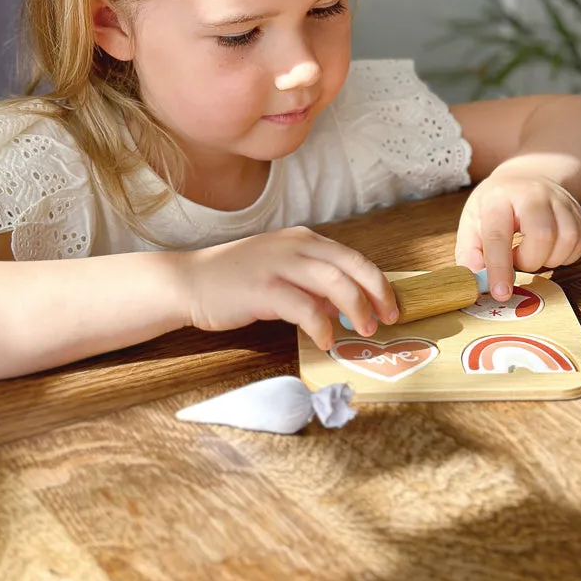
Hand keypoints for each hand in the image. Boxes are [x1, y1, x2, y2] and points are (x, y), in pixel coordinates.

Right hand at [179, 226, 398, 349]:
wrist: (190, 281)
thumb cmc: (237, 280)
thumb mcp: (282, 271)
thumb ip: (314, 283)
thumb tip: (347, 304)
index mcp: (304, 239)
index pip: (354, 258)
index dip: (378, 283)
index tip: (390, 307)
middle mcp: (296, 245)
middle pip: (353, 266)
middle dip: (376, 294)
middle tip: (387, 321)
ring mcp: (280, 264)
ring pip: (335, 283)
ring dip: (356, 310)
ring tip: (363, 332)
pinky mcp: (264, 289)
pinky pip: (305, 308)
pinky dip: (322, 326)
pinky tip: (326, 341)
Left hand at [455, 172, 580, 301]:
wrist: (527, 177)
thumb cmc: (497, 204)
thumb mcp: (472, 220)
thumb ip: (469, 252)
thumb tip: (474, 279)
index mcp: (499, 197)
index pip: (499, 234)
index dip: (499, 267)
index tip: (501, 293)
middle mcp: (533, 194)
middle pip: (542, 235)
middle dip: (529, 261)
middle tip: (517, 259)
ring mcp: (559, 201)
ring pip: (566, 241)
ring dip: (548, 260)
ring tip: (532, 252)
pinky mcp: (577, 212)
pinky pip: (580, 244)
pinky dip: (564, 256)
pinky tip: (549, 249)